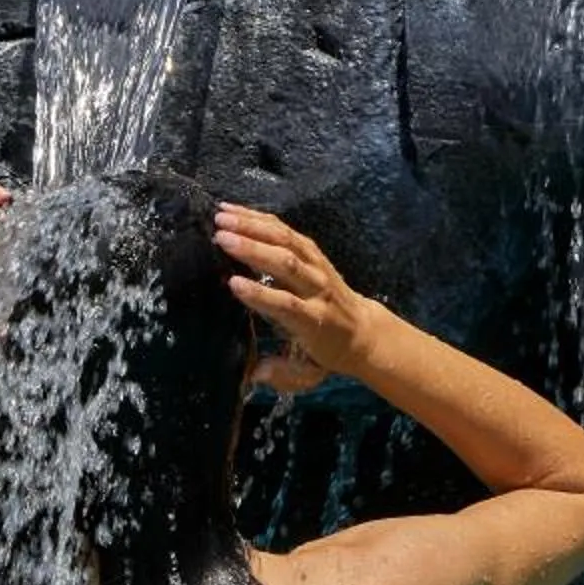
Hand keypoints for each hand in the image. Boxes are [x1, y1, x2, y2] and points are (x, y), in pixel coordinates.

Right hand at [215, 204, 383, 383]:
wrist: (363, 331)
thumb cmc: (327, 352)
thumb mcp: (308, 373)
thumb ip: (283, 374)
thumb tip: (255, 373)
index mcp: (314, 320)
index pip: (287, 304)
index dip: (261, 294)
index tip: (232, 283)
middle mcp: (318, 288)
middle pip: (287, 264)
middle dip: (253, 249)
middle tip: (221, 238)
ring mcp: (318, 266)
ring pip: (287, 240)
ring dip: (254, 226)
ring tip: (222, 217)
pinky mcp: (314, 252)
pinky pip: (287, 231)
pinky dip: (261, 219)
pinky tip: (235, 211)